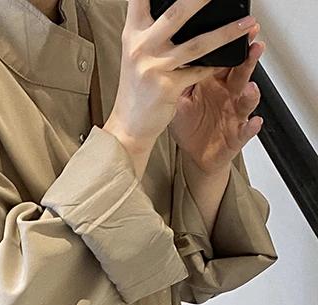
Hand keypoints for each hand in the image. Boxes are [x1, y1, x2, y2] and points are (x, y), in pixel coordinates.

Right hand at [103, 0, 257, 176]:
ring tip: (247, 23)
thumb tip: (176, 8)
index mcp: (132, 34)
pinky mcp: (167, 87)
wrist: (128, 126)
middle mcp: (141, 47)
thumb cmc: (135, 89)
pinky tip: (231, 59)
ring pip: (198, 43)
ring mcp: (154, 67)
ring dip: (227, 32)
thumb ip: (150, 30)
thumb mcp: (135, 53)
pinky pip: (200, 71)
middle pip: (177, 12)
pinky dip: (217, 65)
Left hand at [169, 27, 264, 175]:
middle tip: (253, 47)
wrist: (193, 156)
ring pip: (247, 100)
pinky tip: (254, 122)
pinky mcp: (237, 136)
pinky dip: (251, 127)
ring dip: (251, 93)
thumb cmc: (189, 126)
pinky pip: (246, 131)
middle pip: (241, 74)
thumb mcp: (179, 100)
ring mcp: (234, 115)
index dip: (230, 47)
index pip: (224, 60)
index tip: (235, 31)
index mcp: (213, 84)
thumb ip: (180, 79)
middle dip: (249, 61)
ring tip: (250, 87)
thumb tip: (168, 57)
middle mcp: (227, 96)